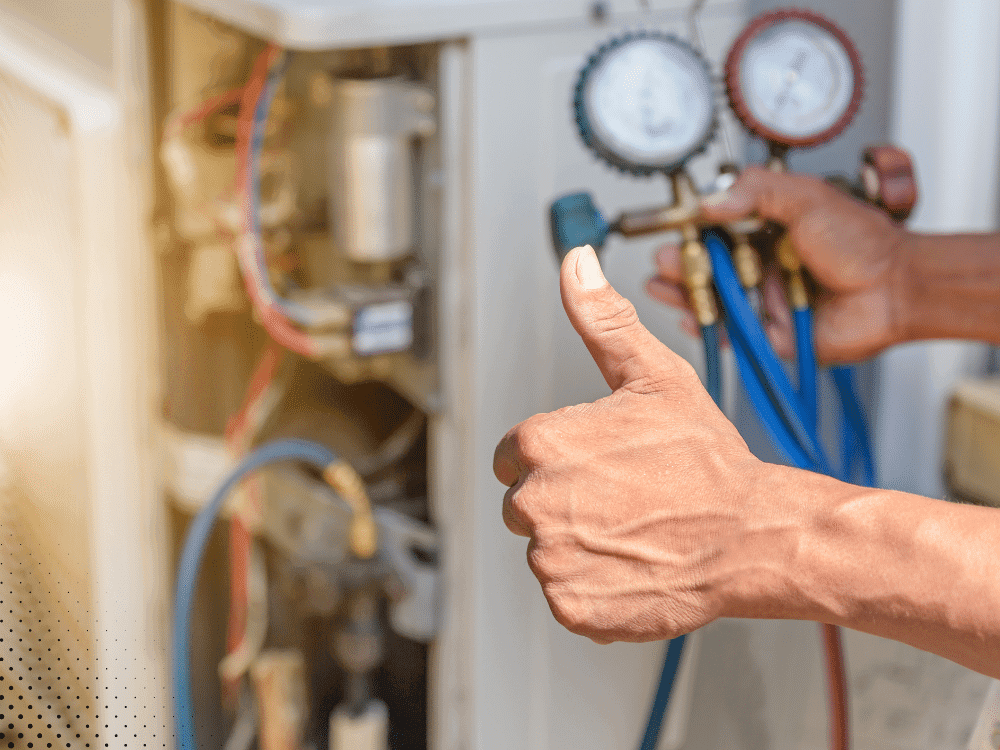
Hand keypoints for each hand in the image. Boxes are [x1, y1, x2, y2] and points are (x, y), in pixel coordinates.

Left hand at [493, 245, 774, 643]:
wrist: (752, 536)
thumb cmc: (706, 460)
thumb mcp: (654, 375)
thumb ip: (602, 320)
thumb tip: (576, 262)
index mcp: (539, 445)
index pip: (512, 456)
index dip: (557, 458)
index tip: (598, 463)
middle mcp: (534, 502)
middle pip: (525, 503)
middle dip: (564, 500)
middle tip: (624, 496)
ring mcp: (551, 560)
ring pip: (547, 550)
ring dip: (580, 544)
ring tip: (634, 529)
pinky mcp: (571, 606)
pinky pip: (567, 594)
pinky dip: (594, 587)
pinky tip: (633, 564)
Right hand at [646, 166, 911, 362]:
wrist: (896, 287)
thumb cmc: (862, 242)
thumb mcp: (806, 198)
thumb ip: (757, 191)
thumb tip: (709, 202)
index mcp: (768, 231)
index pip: (717, 230)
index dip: (691, 232)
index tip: (670, 230)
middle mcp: (762, 266)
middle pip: (708, 268)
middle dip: (679, 266)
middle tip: (661, 262)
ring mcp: (764, 301)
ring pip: (714, 300)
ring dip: (685, 294)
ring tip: (661, 286)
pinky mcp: (770, 335)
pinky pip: (731, 334)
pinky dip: (707, 328)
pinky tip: (688, 317)